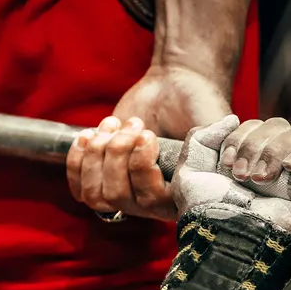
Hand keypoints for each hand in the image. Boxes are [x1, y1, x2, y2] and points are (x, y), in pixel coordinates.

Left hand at [66, 65, 232, 220]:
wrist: (174, 87)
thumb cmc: (197, 105)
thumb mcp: (211, 123)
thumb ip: (212, 146)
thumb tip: (213, 160)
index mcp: (181, 195)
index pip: (151, 201)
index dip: (141, 169)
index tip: (147, 135)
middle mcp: (152, 201)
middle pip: (117, 197)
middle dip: (117, 155)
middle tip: (134, 125)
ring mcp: (126, 192)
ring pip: (95, 195)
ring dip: (96, 156)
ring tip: (113, 125)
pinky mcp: (103, 180)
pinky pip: (79, 189)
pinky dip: (77, 162)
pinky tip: (89, 135)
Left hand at [172, 116, 290, 246]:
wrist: (231, 237)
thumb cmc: (209, 213)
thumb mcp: (190, 172)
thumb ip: (200, 138)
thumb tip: (232, 118)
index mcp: (251, 159)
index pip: (255, 126)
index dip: (240, 137)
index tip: (227, 165)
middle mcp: (277, 164)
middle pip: (278, 126)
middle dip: (256, 145)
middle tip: (243, 176)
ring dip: (277, 151)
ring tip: (263, 179)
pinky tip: (290, 167)